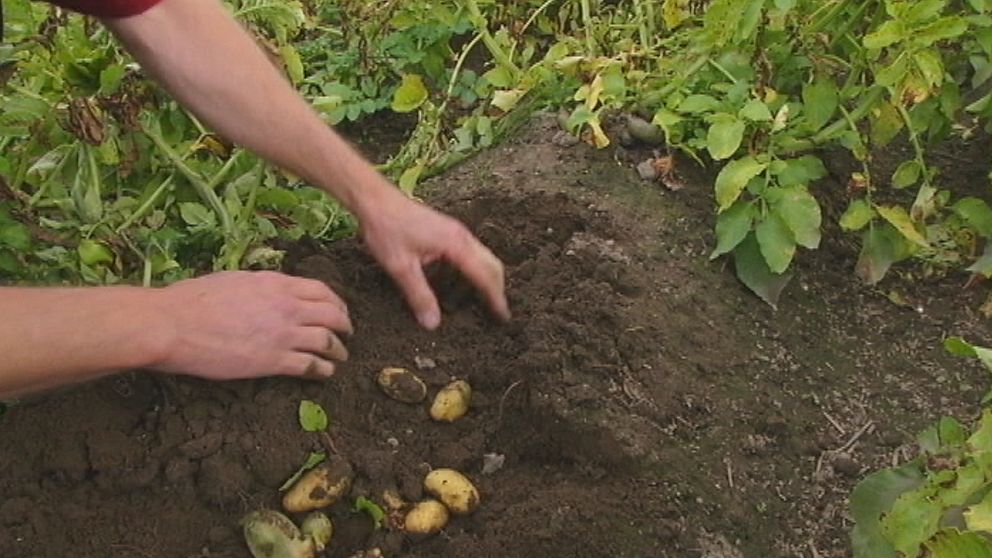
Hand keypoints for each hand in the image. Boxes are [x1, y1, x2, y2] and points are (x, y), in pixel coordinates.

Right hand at [148, 271, 352, 380]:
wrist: (174, 324)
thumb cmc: (194, 299)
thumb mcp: (236, 279)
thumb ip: (262, 286)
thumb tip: (272, 291)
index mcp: (277, 284)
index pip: (322, 290)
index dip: (336, 302)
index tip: (337, 311)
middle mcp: (287, 307)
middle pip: (332, 315)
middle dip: (344, 325)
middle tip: (346, 334)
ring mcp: (283, 334)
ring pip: (327, 341)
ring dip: (338, 350)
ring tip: (340, 356)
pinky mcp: (273, 361)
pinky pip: (311, 366)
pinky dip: (323, 370)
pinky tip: (325, 373)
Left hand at [360, 189, 510, 328]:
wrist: (375, 200)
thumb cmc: (387, 229)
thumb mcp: (401, 267)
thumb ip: (419, 295)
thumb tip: (433, 323)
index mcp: (455, 244)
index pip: (485, 275)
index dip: (495, 297)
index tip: (503, 315)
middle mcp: (462, 236)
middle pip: (491, 264)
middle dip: (498, 287)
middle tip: (499, 310)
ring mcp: (456, 230)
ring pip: (484, 256)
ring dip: (490, 276)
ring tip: (488, 298)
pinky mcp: (448, 229)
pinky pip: (473, 251)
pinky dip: (478, 267)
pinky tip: (468, 278)